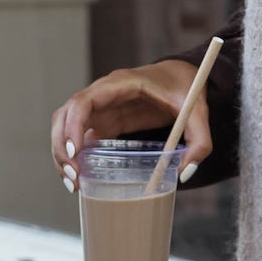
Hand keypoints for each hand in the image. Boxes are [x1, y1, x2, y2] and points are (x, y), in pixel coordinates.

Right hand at [48, 59, 212, 195]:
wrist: (181, 77)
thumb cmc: (185, 87)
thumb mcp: (199, 111)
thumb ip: (200, 141)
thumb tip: (185, 173)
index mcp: (120, 84)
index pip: (83, 101)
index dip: (73, 125)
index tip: (76, 151)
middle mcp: (103, 95)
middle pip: (65, 116)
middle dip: (62, 146)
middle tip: (73, 176)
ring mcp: (101, 109)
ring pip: (66, 128)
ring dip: (63, 154)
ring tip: (73, 183)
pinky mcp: (104, 122)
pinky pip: (80, 138)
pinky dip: (75, 157)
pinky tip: (79, 179)